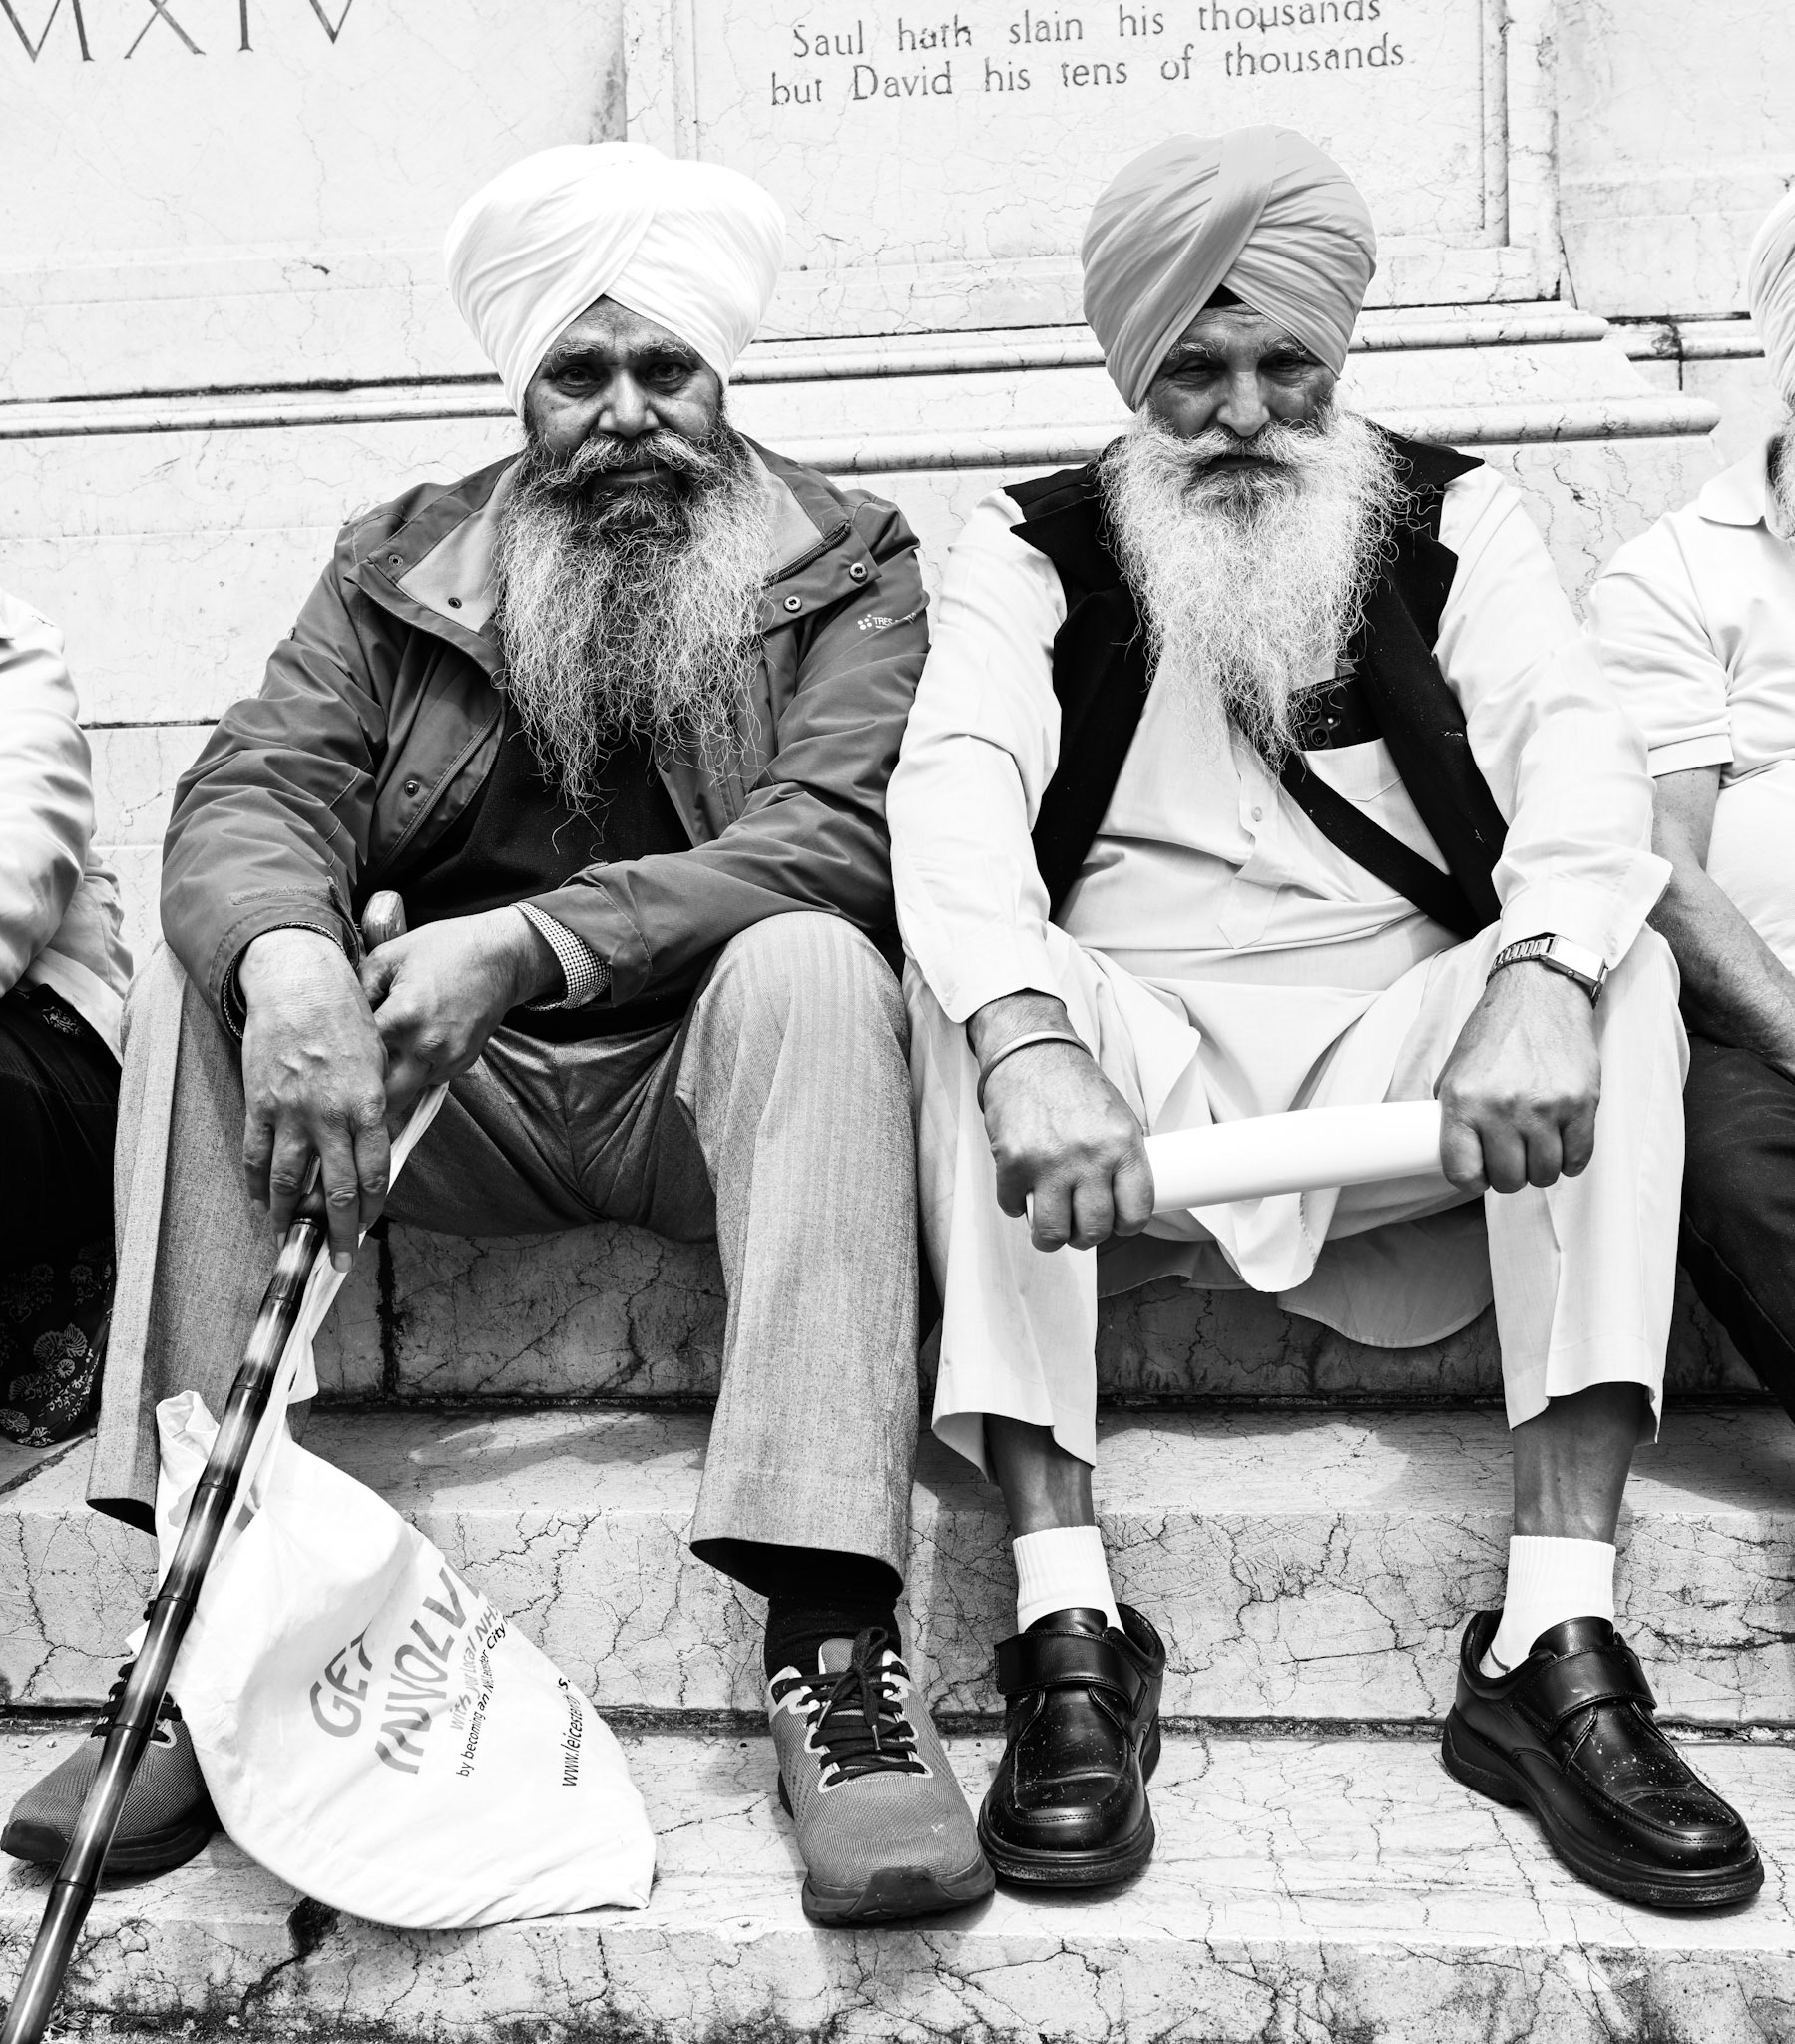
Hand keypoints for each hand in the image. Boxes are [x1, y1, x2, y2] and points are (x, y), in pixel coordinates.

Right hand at [238, 928, 389, 1270]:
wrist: (299, 980)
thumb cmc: (347, 1016)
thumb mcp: (380, 1059)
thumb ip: (379, 1106)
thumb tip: (379, 1148)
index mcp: (368, 1104)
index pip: (373, 1173)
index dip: (369, 1208)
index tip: (366, 1230)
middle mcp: (331, 1114)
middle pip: (334, 1188)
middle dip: (336, 1231)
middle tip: (338, 1261)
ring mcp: (292, 1111)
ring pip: (288, 1180)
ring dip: (288, 1217)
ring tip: (289, 1240)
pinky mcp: (260, 1102)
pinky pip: (256, 1154)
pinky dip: (256, 1184)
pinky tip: (259, 1202)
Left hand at [358, 907, 558, 1121]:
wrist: (502, 956)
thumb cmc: (447, 949)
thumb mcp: (390, 955)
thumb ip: (358, 987)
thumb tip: (339, 1015)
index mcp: (403, 1017)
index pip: (359, 1063)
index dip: (340, 1064)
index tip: (330, 1063)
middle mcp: (427, 1046)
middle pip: (384, 1097)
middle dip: (365, 1093)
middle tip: (349, 1080)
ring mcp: (448, 1059)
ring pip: (407, 1092)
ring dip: (391, 1082)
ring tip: (383, 1056)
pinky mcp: (462, 1063)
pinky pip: (429, 1079)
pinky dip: (416, 1070)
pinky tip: (414, 1044)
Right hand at [968, 991, 1153, 1250]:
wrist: (1031, 1052)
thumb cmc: (1074, 1085)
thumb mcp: (1118, 1117)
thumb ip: (1122, 1160)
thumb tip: (1123, 1205)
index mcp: (1123, 1144)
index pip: (1136, 1212)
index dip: (1126, 1226)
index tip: (1117, 1223)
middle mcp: (1089, 1156)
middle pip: (1094, 1229)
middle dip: (1087, 1235)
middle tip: (1079, 1225)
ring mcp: (1049, 1162)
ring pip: (1053, 1232)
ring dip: (1051, 1236)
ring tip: (1051, 1225)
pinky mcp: (1013, 1162)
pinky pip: (1013, 1207)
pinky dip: (1017, 1206)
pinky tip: (1023, 1191)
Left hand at [1436, 962, 1600, 1193]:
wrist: (1540, 993)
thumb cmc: (1494, 1033)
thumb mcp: (1455, 1070)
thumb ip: (1452, 1114)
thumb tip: (1450, 1155)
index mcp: (1464, 1100)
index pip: (1462, 1172)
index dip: (1470, 1179)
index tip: (1477, 1172)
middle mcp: (1503, 1106)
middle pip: (1508, 1180)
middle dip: (1507, 1175)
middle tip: (1509, 1157)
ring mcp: (1545, 1106)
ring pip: (1544, 1174)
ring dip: (1539, 1168)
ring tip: (1534, 1147)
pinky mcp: (1581, 1102)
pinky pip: (1578, 1158)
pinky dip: (1570, 1160)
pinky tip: (1560, 1144)